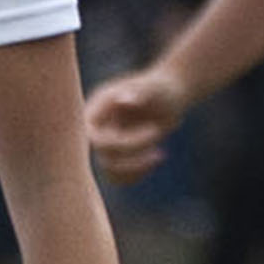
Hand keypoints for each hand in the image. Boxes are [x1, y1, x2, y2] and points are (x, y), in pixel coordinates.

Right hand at [81, 66, 189, 185]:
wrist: (169, 93)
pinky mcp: (117, 154)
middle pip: (104, 154)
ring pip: (110, 170)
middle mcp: (98, 127)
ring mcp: (107, 142)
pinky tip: (157, 158)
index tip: (154, 129)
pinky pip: (118, 177)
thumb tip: (123, 100)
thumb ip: (137, 92)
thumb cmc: (160, 87)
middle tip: (158, 133)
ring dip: (137, 168)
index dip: (121, 142)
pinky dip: (138, 174)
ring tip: (159, 155)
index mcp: (98, 109)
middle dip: (134, 152)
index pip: (94, 137)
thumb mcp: (152, 88)